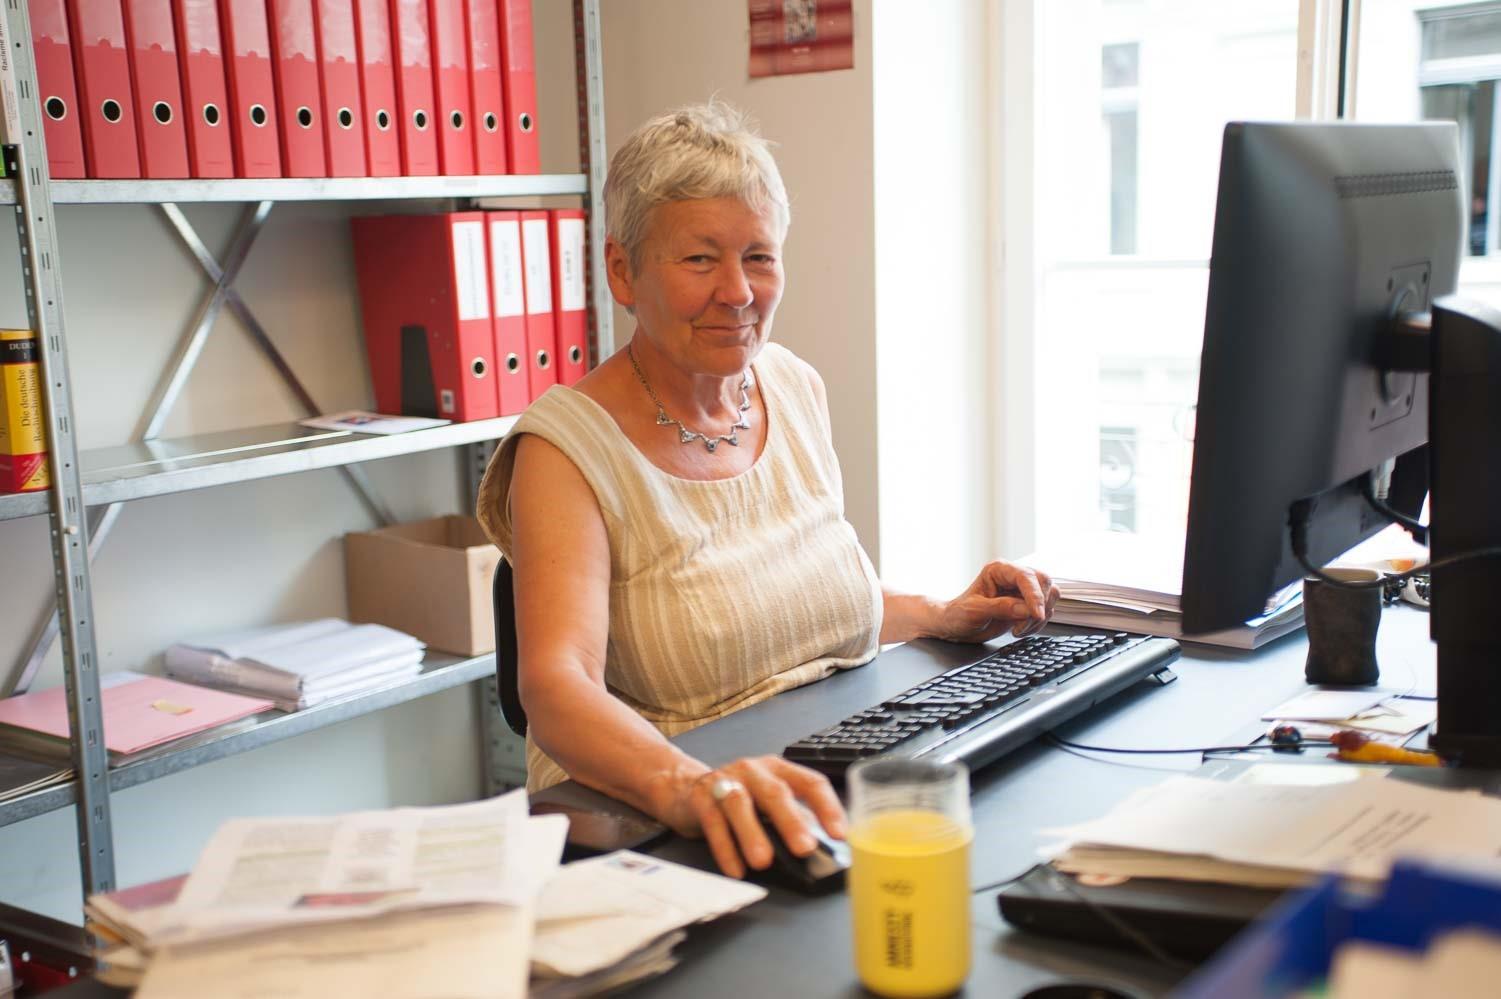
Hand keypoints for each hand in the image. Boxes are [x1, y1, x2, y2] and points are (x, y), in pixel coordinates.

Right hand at [651, 755, 846, 878]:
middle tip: (805, 848)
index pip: (810, 782)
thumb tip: (822, 848)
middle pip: (775, 793)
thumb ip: (793, 819)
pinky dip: (725, 848)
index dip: (827, 808)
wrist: (682, 786)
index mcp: (779, 770)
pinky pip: (713, 823)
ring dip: (752, 834)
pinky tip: (735, 869)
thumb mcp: (768, 802)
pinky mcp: (700, 798)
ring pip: (740, 805)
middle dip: (791, 822)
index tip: (839, 834)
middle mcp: (754, 771)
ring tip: (763, 862)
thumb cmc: (736, 797)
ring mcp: (725, 782)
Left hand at [935, 559, 1059, 642]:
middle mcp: (1013, 577)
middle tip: (1021, 626)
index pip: (1026, 576)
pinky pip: (1046, 611)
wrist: (954, 627)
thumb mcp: (974, 612)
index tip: (1036, 615)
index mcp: (998, 570)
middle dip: (1039, 606)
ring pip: (1050, 596)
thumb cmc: (958, 615)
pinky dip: (1038, 624)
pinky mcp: (1026, 605)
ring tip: (1018, 629)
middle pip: (1044, 582)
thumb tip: (1026, 610)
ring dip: (1039, 617)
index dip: (1035, 595)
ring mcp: (1021, 591)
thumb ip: (1000, 608)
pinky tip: (1020, 630)